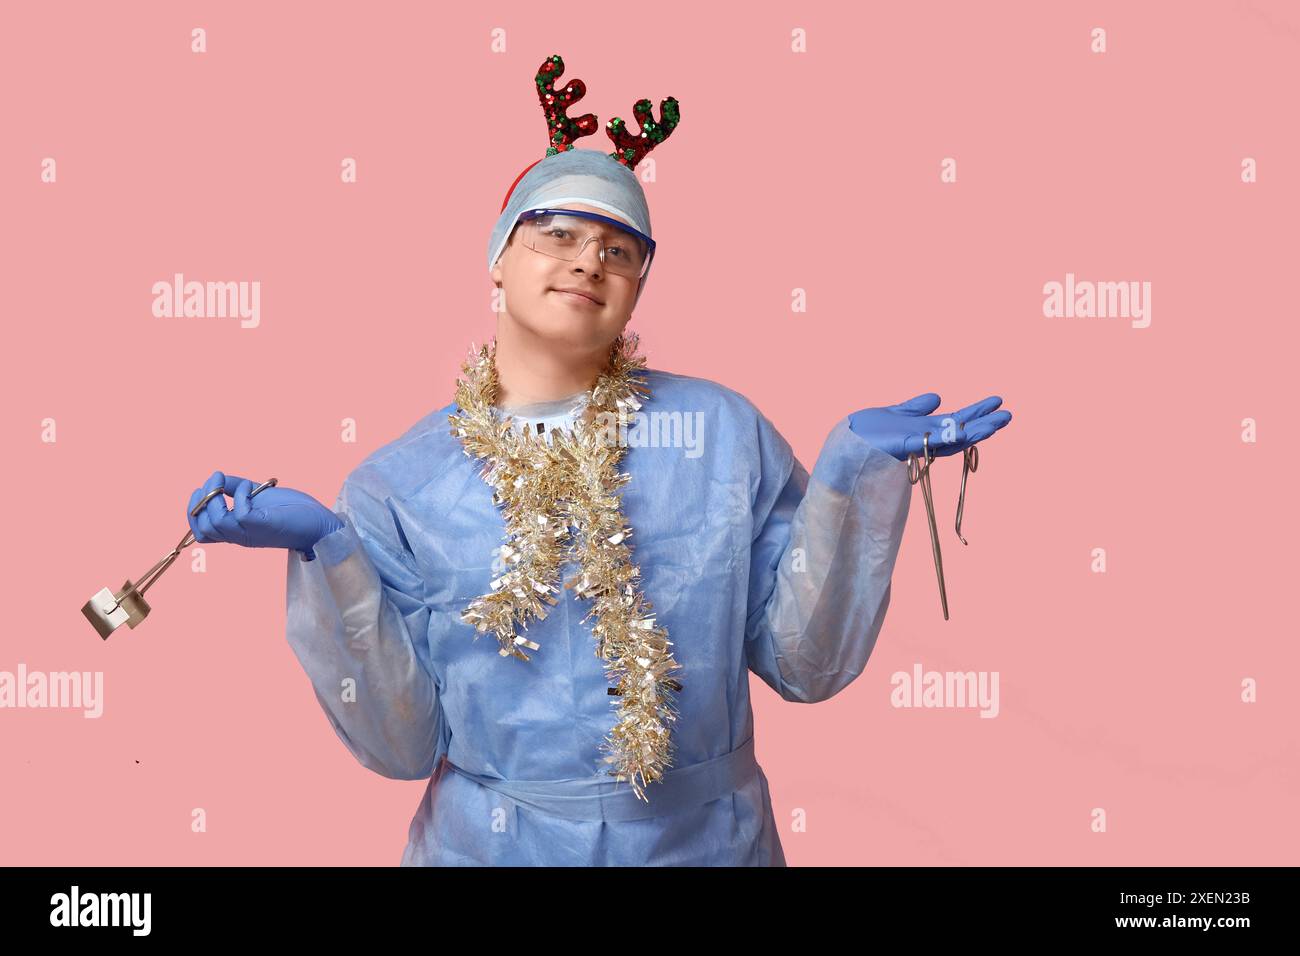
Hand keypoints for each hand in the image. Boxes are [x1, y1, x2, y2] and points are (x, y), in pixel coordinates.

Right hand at [186, 471, 343, 552]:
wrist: (318, 521)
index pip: (201, 533)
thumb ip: (235, 488)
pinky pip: (239, 513)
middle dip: (199, 503)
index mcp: (236, 531)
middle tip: (212, 483)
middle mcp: (239, 536)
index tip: (200, 490)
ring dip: (214, 497)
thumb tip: (216, 478)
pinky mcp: (262, 526)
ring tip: (223, 482)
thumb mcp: (257, 496)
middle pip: (202, 529)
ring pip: (214, 523)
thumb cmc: (291, 510)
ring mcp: (249, 533)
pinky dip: (239, 495)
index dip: (193, 512)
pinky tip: (249, 488)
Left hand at [848, 393, 1011, 461]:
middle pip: (960, 432)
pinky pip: (927, 441)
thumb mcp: (895, 414)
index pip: (956, 422)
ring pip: (950, 438)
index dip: (976, 414)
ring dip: (974, 431)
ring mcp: (914, 443)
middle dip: (984, 424)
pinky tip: (963, 431)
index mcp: (924, 431)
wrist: (844, 441)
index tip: (996, 402)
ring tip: (997, 423)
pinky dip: (945, 437)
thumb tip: (937, 397)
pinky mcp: (900, 445)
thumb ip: (915, 407)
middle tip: (1008, 415)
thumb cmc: (867, 431)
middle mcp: (923, 440)